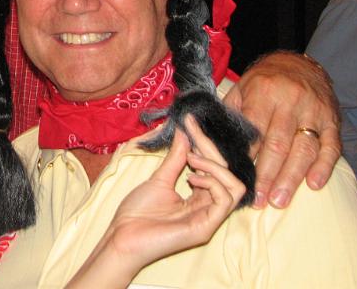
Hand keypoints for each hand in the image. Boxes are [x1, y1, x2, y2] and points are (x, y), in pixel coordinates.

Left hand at [67, 116, 244, 287]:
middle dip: (210, 148)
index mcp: (199, 196)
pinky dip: (212, 182)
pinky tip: (192, 177)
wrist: (122, 235)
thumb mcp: (160, 178)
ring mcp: (209, 218)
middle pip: (227, 173)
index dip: (204, 142)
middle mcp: (208, 207)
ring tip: (191, 159)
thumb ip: (176, 158)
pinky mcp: (206, 228)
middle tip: (192, 133)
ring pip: (235, 186)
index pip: (214, 166)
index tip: (190, 121)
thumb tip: (185, 133)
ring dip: (215, 166)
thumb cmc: (137, 212)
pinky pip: (225, 200)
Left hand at [224, 51, 340, 208]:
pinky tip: (314, 184)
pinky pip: (331, 146)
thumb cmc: (263, 81)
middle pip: (279, 144)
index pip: (254, 128)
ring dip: (292, 178)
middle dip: (267, 175)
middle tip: (257, 199)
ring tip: (279, 200)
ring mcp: (314, 112)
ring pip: (304, 148)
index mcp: (264, 92)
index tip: (235, 177)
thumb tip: (207, 142)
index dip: (246, 154)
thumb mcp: (241, 88)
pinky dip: (324, 167)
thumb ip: (230, 114)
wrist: (298, 63)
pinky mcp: (332, 120)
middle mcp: (291, 101)